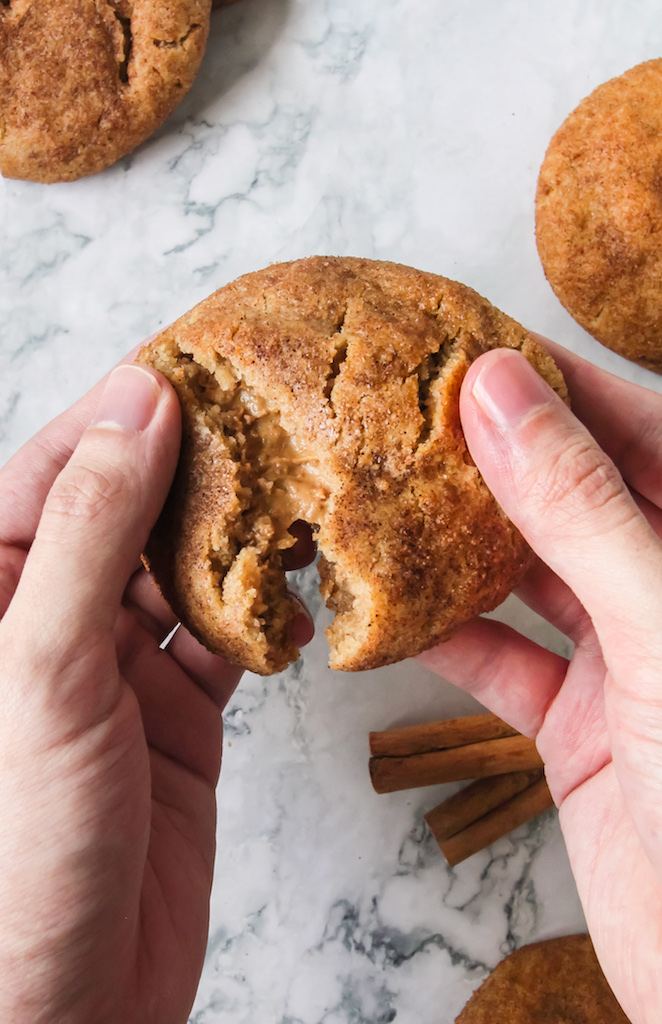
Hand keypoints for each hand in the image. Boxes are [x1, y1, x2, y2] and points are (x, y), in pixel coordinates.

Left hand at [0, 359, 311, 1023]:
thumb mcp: (42, 668)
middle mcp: (48, 620)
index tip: (206, 361)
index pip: (63, 468)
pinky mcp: (175, 717)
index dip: (131, 411)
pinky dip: (263, 613)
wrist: (63, 1008)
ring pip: (185, 570)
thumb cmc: (14, 852)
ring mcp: (116, 669)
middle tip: (275, 412)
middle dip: (199, 463)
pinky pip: (225, 640)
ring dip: (239, 534)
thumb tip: (140, 404)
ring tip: (301, 482)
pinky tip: (298, 583)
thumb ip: (91, 532)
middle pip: (132, 508)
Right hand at [418, 340, 661, 1023]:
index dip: (558, 387)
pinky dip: (444, 640)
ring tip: (382, 498)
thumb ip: (580, 509)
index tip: (472, 351)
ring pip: (529, 576)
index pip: (642, 432)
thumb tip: (500, 392)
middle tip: (407, 414)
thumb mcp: (659, 625)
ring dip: (457, 547)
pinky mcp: (578, 727)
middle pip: (575, 498)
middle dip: (494, 457)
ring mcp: (626, 661)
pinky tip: (384, 616)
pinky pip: (501, 662)